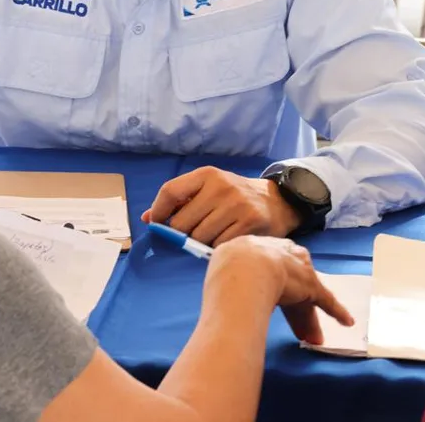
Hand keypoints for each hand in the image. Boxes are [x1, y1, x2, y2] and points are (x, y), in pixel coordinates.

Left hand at [141, 167, 302, 244]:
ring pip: (200, 237)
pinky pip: (219, 246)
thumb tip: (147, 218)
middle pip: (182, 222)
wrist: (277, 202)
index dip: (158, 211)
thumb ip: (179, 201)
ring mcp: (237, 205)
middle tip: (193, 233)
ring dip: (201, 243)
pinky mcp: (250, 223)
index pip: (170, 191)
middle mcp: (221, 187)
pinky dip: (218, 249)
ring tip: (213, 236)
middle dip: (182, 233)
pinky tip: (226, 240)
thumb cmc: (233, 198)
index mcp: (207, 175)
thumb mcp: (208, 190)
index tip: (156, 223)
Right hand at [209, 236, 353, 344]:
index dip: (270, 286)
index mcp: (256, 247)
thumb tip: (224, 291)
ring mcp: (297, 270)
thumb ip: (229, 274)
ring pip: (305, 295)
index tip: (269, 299)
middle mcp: (280, 253)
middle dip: (292, 305)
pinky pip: (326, 300)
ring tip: (313, 338)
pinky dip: (336, 311)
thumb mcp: (223, 266)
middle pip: (289, 281)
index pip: (268, 267)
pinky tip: (346, 321)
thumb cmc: (227, 272)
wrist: (245, 270)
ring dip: (308, 317)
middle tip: (294, 325)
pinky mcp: (311, 286)